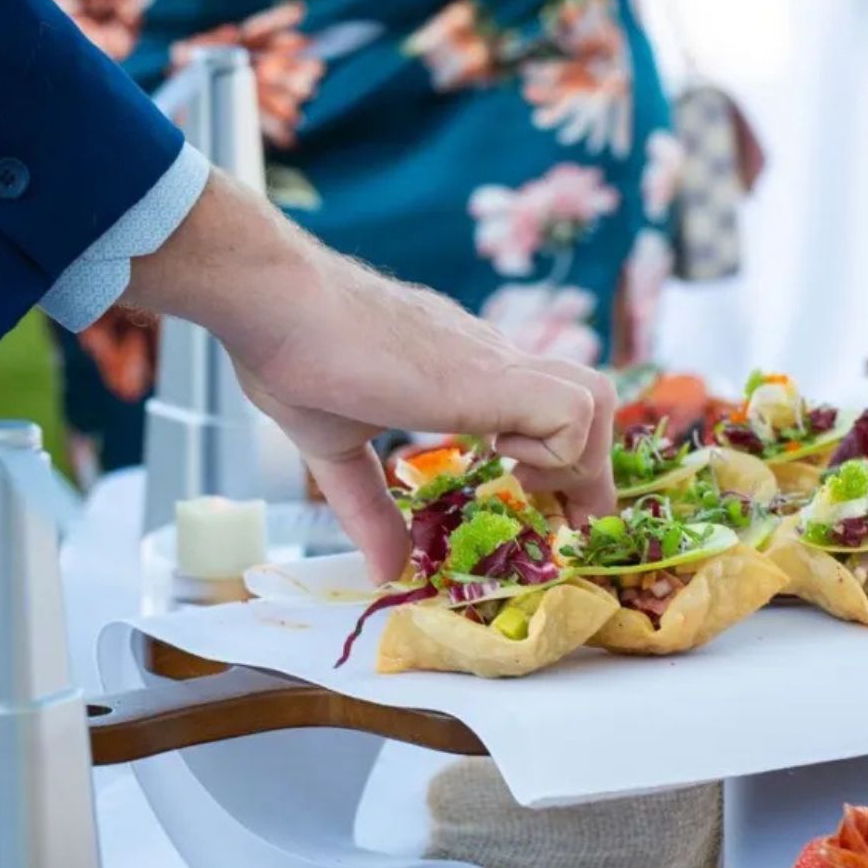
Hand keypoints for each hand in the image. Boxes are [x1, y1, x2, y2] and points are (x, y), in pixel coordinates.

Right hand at [129, 172, 615, 577]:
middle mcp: (491, 360)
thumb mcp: (332, 448)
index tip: (541, 505)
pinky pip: (572, 413)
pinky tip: (498, 460)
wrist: (272, 298)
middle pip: (590, 401)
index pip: (547, 405)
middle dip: (589, 471)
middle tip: (559, 520)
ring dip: (577, 458)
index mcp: (462, 373)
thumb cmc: (289, 353)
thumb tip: (385, 569)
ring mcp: (495, 364)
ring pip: (595, 401)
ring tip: (521, 483)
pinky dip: (555, 452)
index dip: (559, 461)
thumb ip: (367, 507)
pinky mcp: (489, 378)